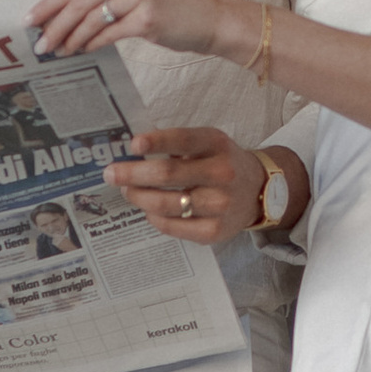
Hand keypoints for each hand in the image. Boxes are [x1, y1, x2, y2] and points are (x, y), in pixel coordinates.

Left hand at [33, 0, 238, 62]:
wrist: (212, 17)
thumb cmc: (172, 5)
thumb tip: (61, 14)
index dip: (49, 3)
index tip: (29, 19)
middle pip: (78, 0)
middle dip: (53, 24)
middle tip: (37, 43)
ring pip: (90, 19)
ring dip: (69, 38)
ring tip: (56, 51)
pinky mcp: (147, 16)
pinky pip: (108, 34)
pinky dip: (91, 44)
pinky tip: (80, 51)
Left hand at [110, 128, 262, 245]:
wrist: (260, 191)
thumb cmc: (222, 163)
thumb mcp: (209, 143)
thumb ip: (177, 144)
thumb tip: (133, 152)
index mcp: (217, 145)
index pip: (184, 140)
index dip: (157, 141)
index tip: (133, 145)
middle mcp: (222, 174)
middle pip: (169, 174)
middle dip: (133, 174)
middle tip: (111, 174)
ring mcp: (220, 205)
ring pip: (166, 204)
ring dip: (139, 197)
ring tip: (127, 191)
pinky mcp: (215, 231)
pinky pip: (173, 227)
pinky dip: (154, 217)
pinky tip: (148, 210)